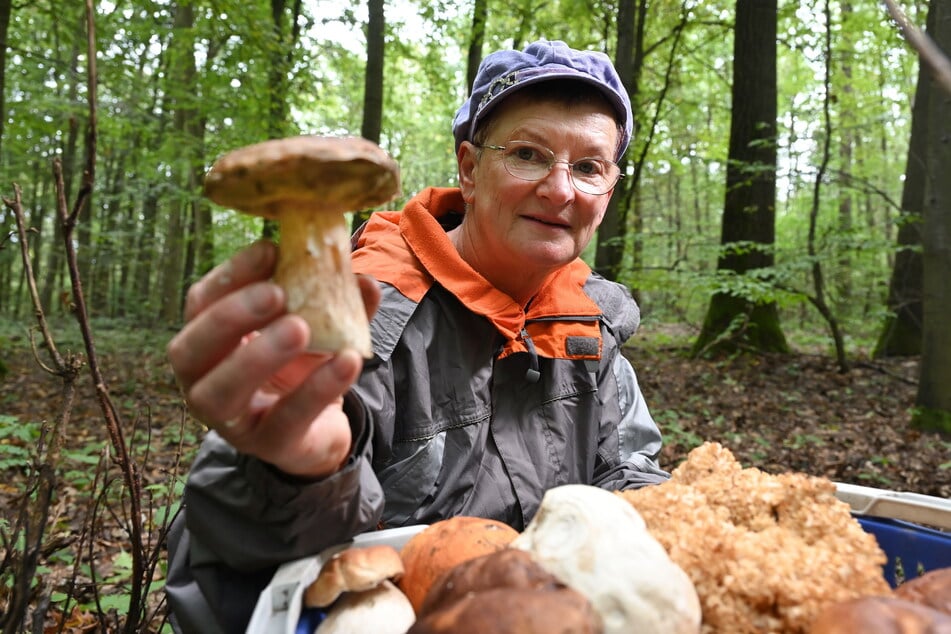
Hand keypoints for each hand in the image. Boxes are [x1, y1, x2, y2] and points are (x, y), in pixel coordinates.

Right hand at [167, 240, 380, 477]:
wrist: (320, 429)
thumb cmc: (302, 368)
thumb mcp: (317, 327)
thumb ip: (337, 301)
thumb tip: (364, 280)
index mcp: (208, 340)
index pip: (201, 302)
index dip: (231, 275)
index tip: (269, 249)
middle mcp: (203, 380)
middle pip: (191, 349)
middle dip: (230, 317)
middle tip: (275, 294)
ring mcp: (230, 419)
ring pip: (222, 392)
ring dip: (258, 356)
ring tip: (301, 328)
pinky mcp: (268, 444)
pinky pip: (287, 418)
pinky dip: (317, 387)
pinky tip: (347, 361)